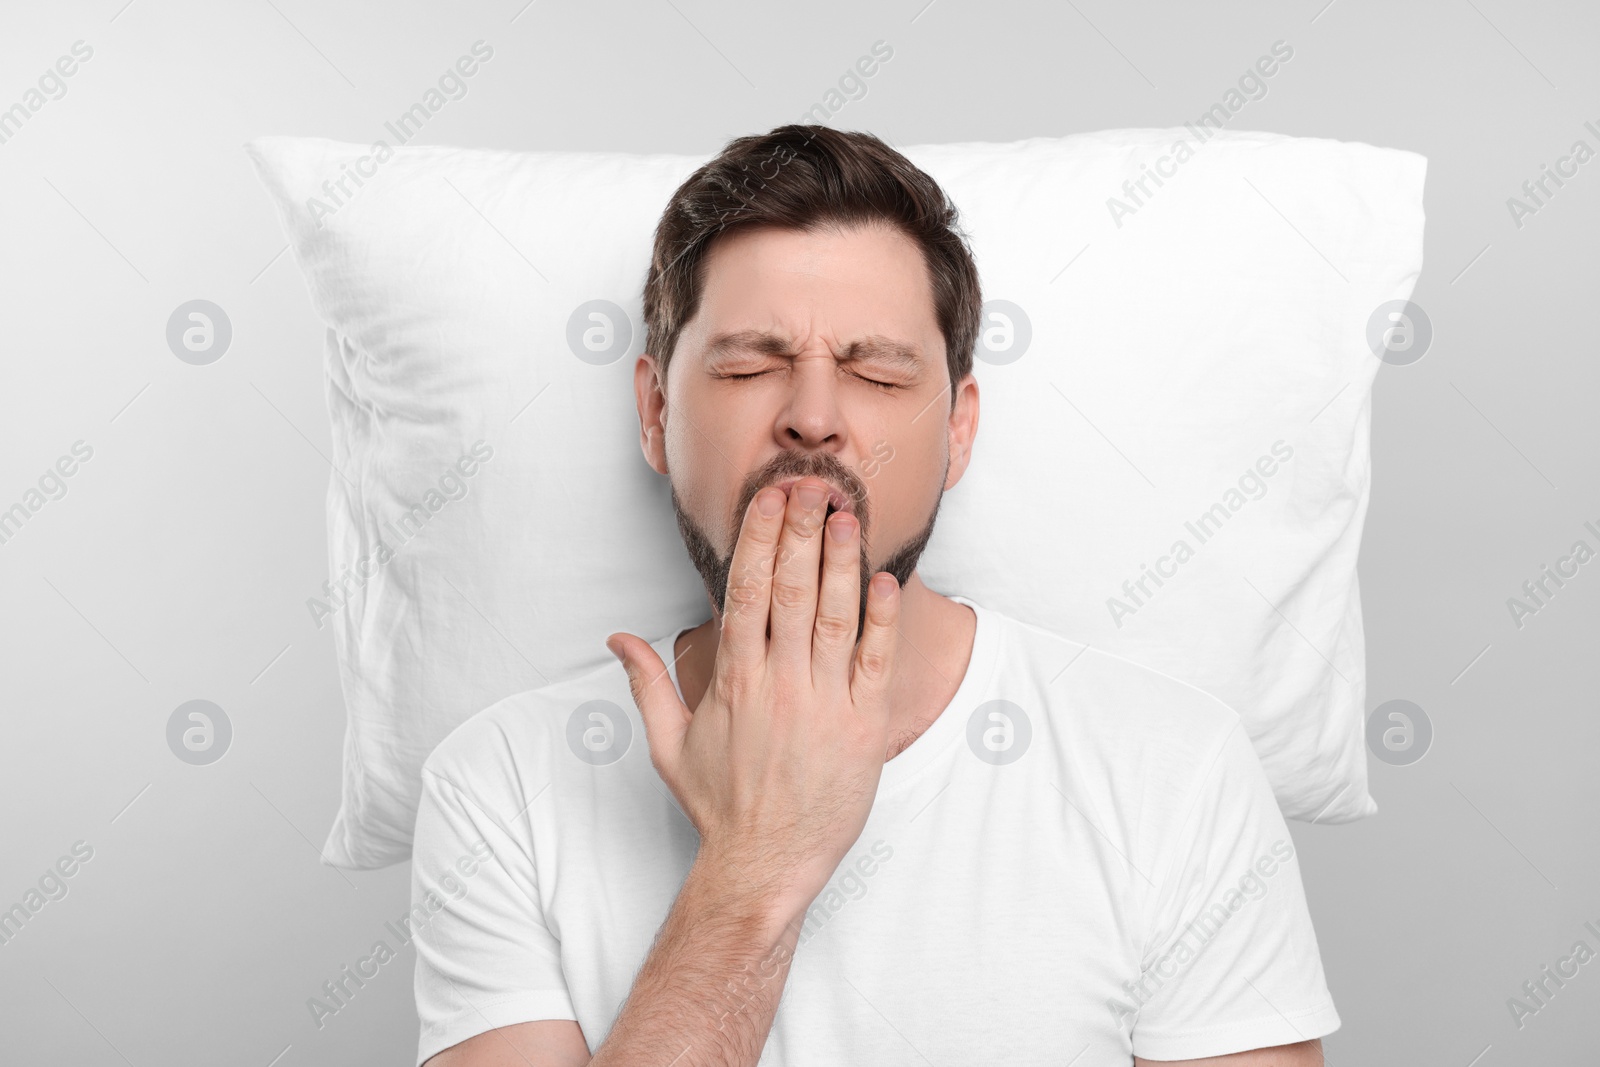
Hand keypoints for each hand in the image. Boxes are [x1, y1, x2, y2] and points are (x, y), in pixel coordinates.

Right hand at [606, 477, 900, 920]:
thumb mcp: (668, 745)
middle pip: (791, 590)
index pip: (745, 593)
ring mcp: (824, 703)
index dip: (757, 540)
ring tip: (846, 514)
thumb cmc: (719, 806)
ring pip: (836, 616)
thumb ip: (647, 684)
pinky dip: (882, 621)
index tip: (766, 498)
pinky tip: (885, 581)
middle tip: (810, 484)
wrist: (765, 864)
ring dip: (841, 561)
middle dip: (800, 531)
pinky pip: (875, 662)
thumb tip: (617, 639)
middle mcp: (779, 684)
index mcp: (734, 681)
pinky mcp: (863, 726)